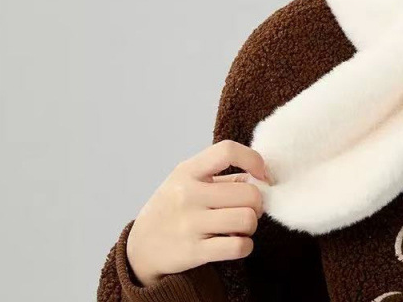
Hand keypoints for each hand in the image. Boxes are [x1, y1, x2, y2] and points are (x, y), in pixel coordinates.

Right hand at [126, 139, 270, 286]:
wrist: (140, 246)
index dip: (253, 160)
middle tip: (249, 208)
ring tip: (241, 226)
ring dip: (251, 225)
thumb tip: (261, 178)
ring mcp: (190, 224)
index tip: (260, 174)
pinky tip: (236, 242)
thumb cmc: (174, 206)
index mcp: (188, 170)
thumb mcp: (188, 181)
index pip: (227, 151)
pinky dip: (245, 246)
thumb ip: (223, 176)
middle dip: (257, 203)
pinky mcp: (194, 252)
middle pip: (248, 193)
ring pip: (247, 219)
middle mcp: (188, 194)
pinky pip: (238, 247)